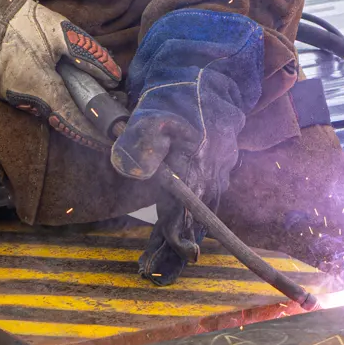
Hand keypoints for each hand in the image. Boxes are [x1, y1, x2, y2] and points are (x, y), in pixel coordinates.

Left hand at [110, 10, 264, 275]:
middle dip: (173, 250)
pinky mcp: (206, 170)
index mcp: (198, 166)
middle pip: (193, 222)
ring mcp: (211, 174)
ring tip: (157, 267)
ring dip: (176, 240)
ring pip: (195, 216)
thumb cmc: (178, 90)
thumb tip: (132, 170)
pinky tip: (170, 238)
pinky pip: (195, 203)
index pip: (186, 213)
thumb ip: (140, 139)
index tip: (163, 262)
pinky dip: (181, 223)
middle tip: (152, 274)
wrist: (205, 70)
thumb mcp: (154, 109)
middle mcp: (210, 175)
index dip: (175, 240)